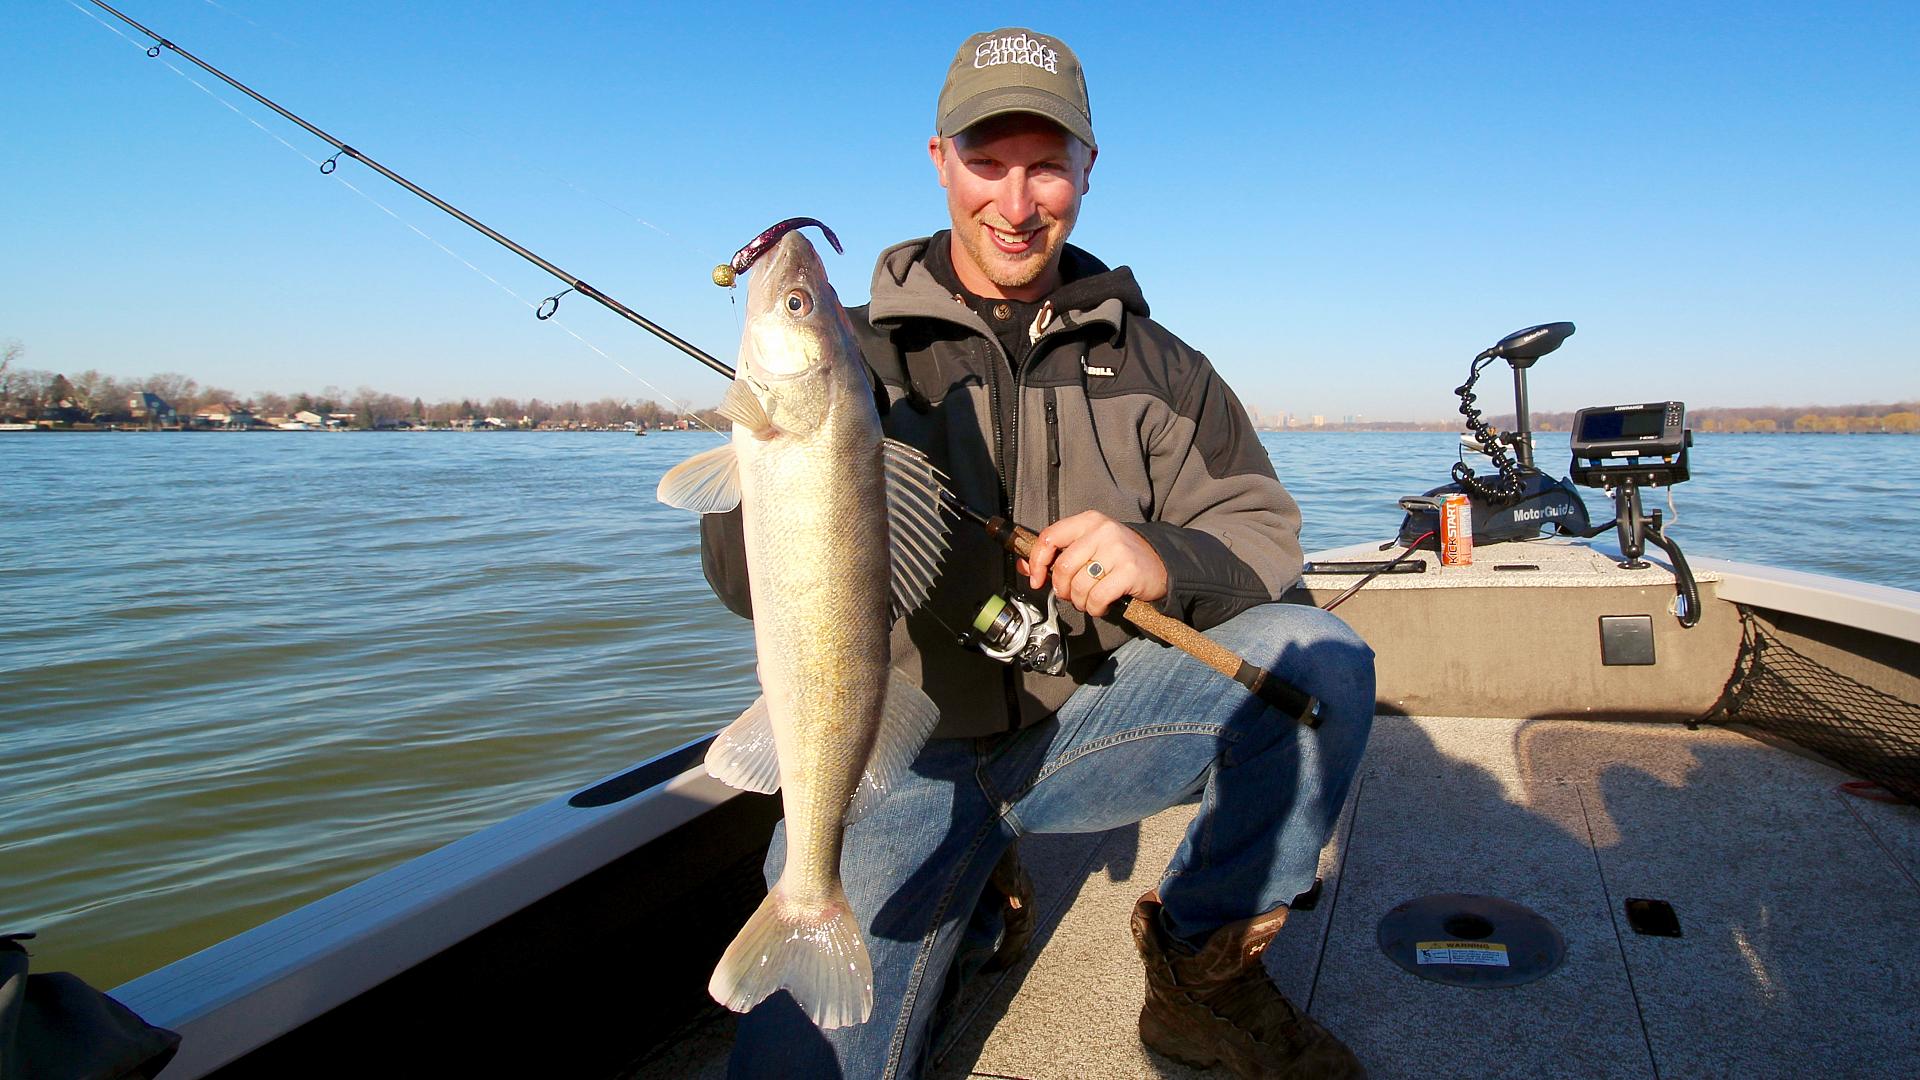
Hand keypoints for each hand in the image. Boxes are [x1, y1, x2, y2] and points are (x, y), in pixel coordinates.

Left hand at [1018, 511, 1167, 616]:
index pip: (1049, 537)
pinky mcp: (1129, 572)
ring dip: (1079, 601)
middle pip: (1062, 567)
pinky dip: (1095, 608)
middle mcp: (1102, 532)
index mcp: (1089, 521)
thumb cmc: (1120, 557)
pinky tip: (1101, 605)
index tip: (1036, 579)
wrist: (1161, 564)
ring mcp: (1117, 551)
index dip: (1037, 562)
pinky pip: (1097, 597)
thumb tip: (1025, 566)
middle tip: (1071, 594)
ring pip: (1079, 585)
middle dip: (1061, 589)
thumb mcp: (1089, 546)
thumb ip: (1059, 554)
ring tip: (1089, 600)